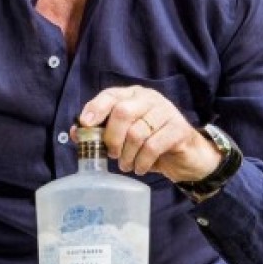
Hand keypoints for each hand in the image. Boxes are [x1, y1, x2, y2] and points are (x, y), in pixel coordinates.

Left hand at [78, 86, 219, 181]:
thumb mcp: (124, 138)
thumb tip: (76, 132)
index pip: (111, 95)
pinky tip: (140, 168)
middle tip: (113, 155)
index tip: (85, 124)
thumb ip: (101, 133)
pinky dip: (142, 162)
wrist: (187, 156)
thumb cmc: (151, 144)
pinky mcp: (178, 129)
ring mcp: (166, 112)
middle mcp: (150, 99)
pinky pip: (152, 147)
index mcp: (133, 96)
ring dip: (127, 155)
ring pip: (137, 133)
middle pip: (122, 112)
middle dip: (112, 138)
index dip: (96, 108)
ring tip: (127, 165)